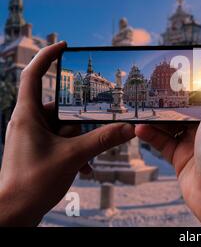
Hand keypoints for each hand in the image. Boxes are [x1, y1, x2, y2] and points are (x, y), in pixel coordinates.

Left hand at [0, 41, 134, 225]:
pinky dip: (76, 152)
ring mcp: (34, 137)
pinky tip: (84, 169)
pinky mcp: (40, 150)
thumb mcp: (72, 157)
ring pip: (66, 128)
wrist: (12, 214)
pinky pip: (63, 142)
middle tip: (96, 127)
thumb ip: (103, 140)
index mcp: (27, 115)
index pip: (33, 75)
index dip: (47, 56)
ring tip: (86, 161)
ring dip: (81, 143)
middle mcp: (29, 122)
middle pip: (61, 107)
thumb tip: (128, 129)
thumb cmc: (31, 184)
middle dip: (81, 122)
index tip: (65, 45)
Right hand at [136, 52, 200, 225]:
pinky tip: (138, 128)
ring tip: (137, 105)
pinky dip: (150, 135)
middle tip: (146, 85)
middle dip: (166, 97)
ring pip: (169, 123)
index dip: (189, 79)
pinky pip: (162, 142)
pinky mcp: (180, 157)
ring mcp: (192, 142)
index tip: (172, 67)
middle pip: (183, 106)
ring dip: (154, 116)